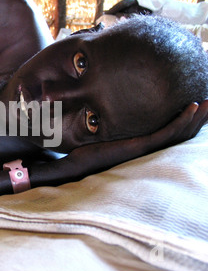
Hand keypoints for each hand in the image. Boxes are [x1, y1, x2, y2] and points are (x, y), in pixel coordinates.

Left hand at [66, 101, 207, 177]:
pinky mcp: (137, 147)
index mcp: (140, 145)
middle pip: (180, 133)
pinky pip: (164, 134)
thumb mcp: (100, 135)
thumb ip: (106, 125)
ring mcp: (143, 148)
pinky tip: (191, 108)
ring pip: (177, 133)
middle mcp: (146, 147)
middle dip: (199, 119)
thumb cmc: (85, 152)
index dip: (187, 121)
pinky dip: (179, 121)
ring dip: (195, 118)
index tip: (199, 105)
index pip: (170, 133)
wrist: (75, 165)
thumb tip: (99, 111)